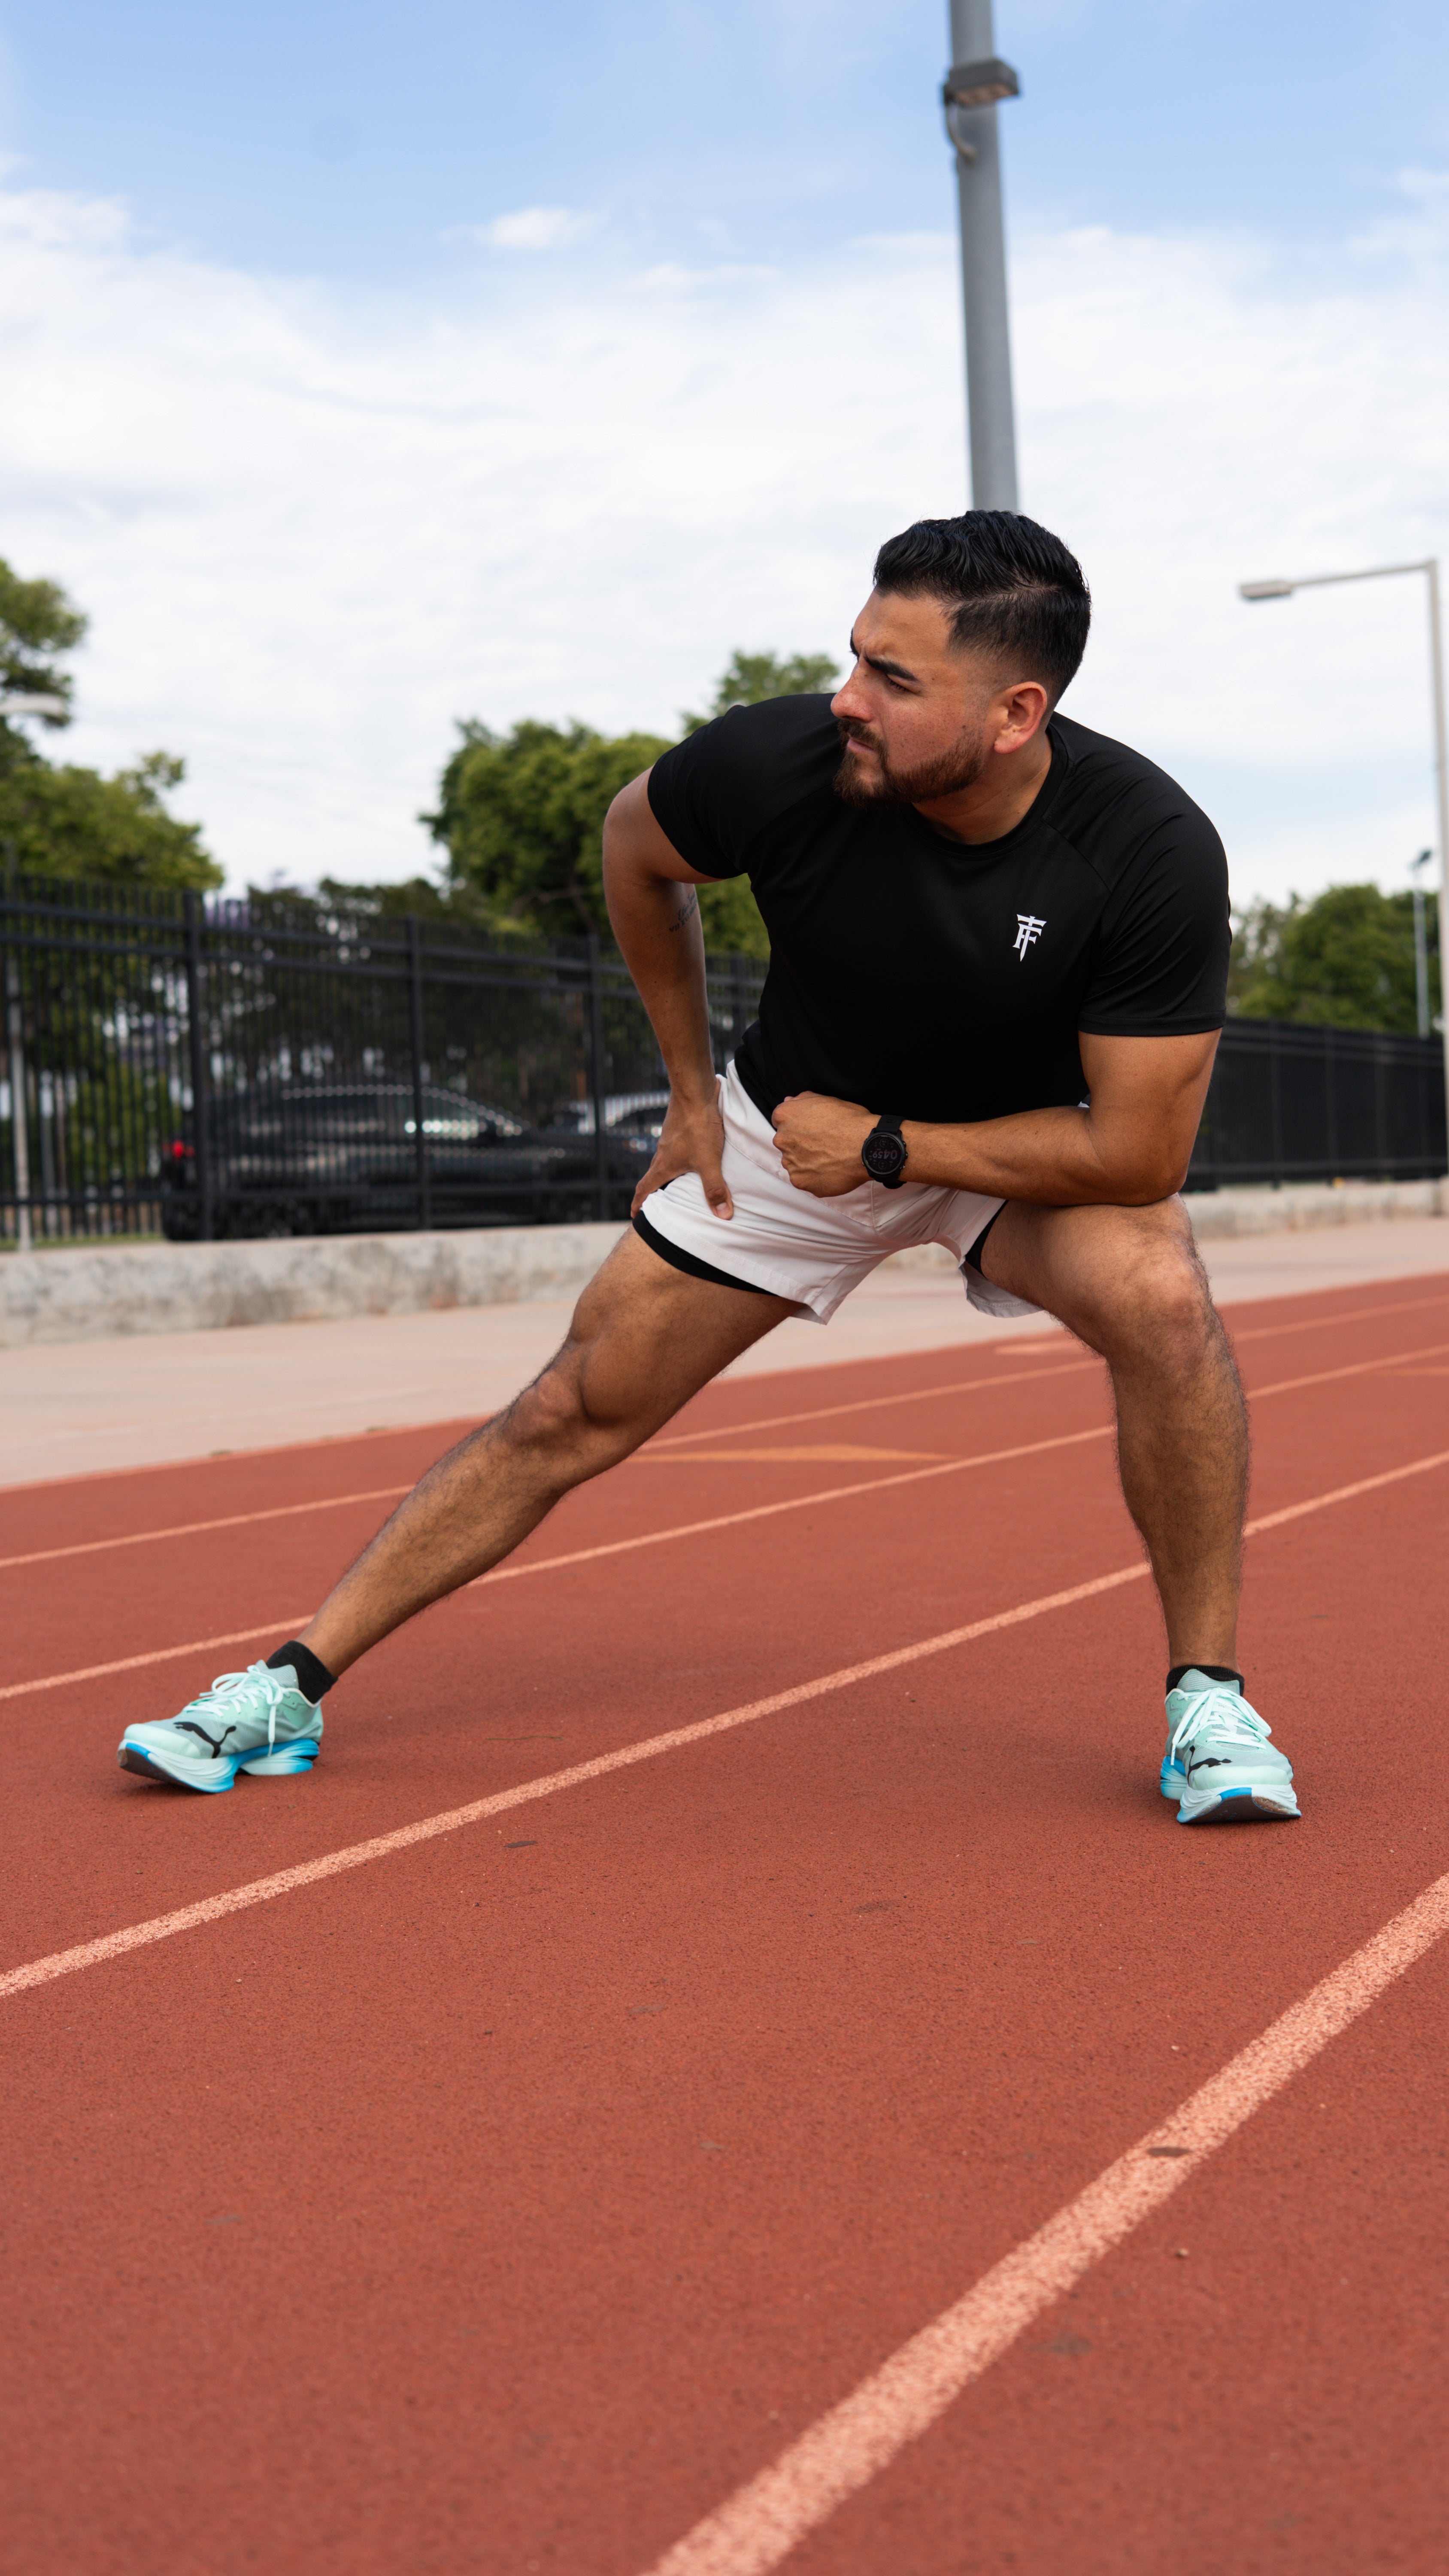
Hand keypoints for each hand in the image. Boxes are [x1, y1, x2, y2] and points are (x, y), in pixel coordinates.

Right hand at [630, 1090, 732, 1218]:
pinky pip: (675, 1147)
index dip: (639, 1203)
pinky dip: (679, 1157)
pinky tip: (691, 1155)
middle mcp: (663, 1152)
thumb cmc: (698, 1127)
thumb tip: (723, 1216)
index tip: (634, 1215)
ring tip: (676, 1181)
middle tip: (656, 1202)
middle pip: (654, 1175)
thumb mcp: (709, 1161)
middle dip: (653, 1191)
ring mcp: (670, 1138)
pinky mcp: (679, 1127)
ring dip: (667, 1172)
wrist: (695, 1092)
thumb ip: (715, 1188)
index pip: (645, 1188)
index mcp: (664, 1164)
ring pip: (664, 1160)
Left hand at [771, 1092, 874, 1195]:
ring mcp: (790, 1162)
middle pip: (786, 1143)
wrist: (867, 1147)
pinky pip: (805, 1180)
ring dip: (807, 1162)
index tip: (811, 1129)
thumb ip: (802, 1099)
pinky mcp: (801, 1181)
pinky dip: (815, 1177)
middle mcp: (782, 1139)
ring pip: (795, 1163)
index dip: (797, 1124)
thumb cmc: (850, 1121)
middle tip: (823, 1144)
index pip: (781, 1120)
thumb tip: (789, 1100)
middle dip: (800, 1144)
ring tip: (829, 1158)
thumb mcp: (827, 1099)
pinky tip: (830, 1170)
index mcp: (785, 1116)